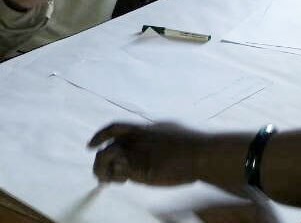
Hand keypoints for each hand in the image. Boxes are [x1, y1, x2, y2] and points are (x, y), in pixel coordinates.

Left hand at [88, 122, 207, 185]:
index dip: (100, 135)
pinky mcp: (138, 166)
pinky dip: (113, 176)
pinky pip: (116, 170)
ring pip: (104, 156)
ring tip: (109, 181)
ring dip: (102, 170)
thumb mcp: (173, 135)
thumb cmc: (194, 148)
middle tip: (101, 176)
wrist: (201, 154)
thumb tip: (155, 148)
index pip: (116, 128)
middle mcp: (138, 137)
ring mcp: (137, 150)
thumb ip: (160, 140)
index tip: (90, 145)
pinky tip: (122, 181)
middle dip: (99, 159)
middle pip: (106, 143)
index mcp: (147, 128)